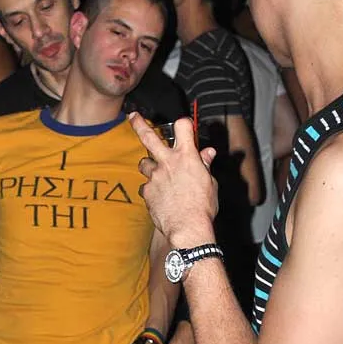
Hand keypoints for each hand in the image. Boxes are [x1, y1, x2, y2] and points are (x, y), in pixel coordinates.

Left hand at [130, 113, 217, 247]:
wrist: (188, 227)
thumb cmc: (203, 206)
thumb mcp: (210, 183)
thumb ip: (204, 165)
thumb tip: (208, 153)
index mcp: (187, 156)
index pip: (183, 126)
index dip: (184, 123)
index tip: (182, 125)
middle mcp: (168, 162)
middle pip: (148, 136)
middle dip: (139, 124)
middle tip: (132, 116)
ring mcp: (155, 176)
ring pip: (144, 163)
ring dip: (149, 166)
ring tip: (158, 175)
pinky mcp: (147, 191)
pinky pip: (146, 187)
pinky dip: (151, 190)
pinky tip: (160, 198)